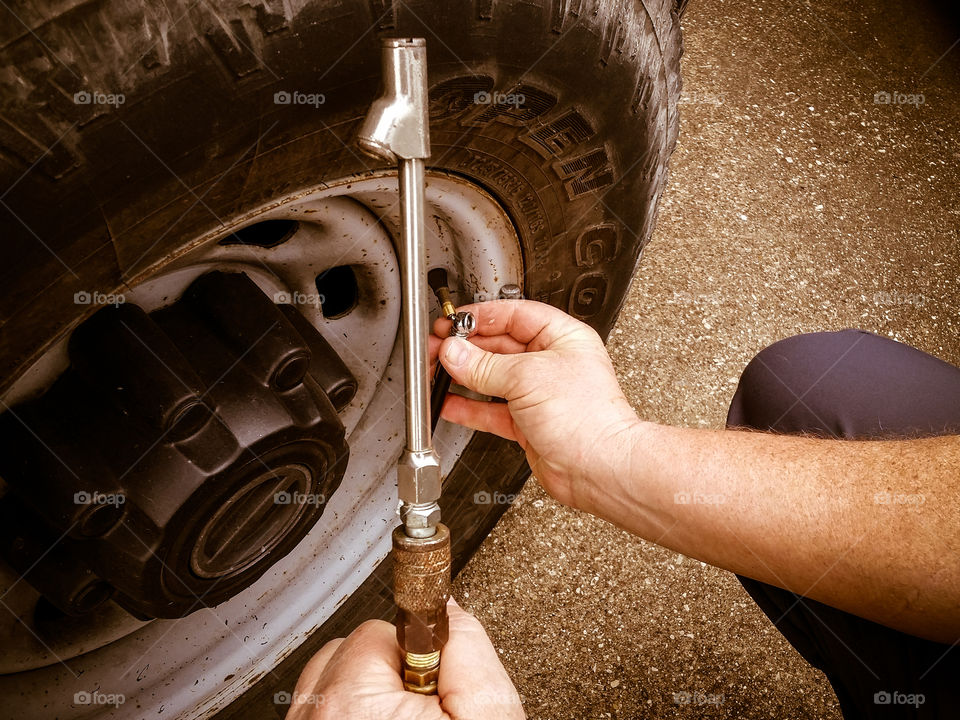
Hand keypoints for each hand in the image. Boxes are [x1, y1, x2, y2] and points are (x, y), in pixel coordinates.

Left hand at [285, 598, 523, 719]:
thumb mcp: (490, 717)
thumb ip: (469, 648)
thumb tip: (449, 608)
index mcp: (354, 703)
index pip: (384, 627)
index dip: (424, 653)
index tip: (433, 668)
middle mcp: (314, 719)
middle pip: (351, 649)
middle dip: (392, 671)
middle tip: (427, 712)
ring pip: (332, 680)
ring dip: (367, 695)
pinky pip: (320, 711)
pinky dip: (349, 716)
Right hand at [430, 300, 639, 511]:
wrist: (600, 468)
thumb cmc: (588, 419)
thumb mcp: (528, 378)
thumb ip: (485, 365)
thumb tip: (456, 353)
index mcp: (562, 338)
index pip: (514, 316)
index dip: (481, 317)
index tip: (453, 322)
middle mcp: (551, 363)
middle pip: (499, 346)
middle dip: (466, 348)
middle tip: (438, 348)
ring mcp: (539, 394)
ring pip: (492, 378)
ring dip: (463, 376)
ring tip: (437, 372)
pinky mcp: (528, 423)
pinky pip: (491, 409)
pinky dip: (468, 406)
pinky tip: (448, 402)